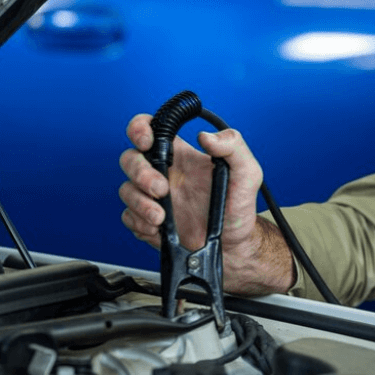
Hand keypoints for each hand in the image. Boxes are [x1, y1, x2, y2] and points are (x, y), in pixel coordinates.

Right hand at [118, 114, 292, 294]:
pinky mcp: (148, 220)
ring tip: (161, 217)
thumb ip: (233, 147)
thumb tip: (207, 136)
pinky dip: (139, 223)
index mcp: (182, 155)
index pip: (151, 128)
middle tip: (162, 189)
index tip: (147, 141)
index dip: (140, 128)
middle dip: (140, 172)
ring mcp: (155, 197)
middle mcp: (165, 172)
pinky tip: (158, 229)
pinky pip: (128, 217)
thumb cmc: (239, 208)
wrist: (233, 245)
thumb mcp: (248, 173)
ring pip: (126, 189)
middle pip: (130, 158)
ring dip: (139, 202)